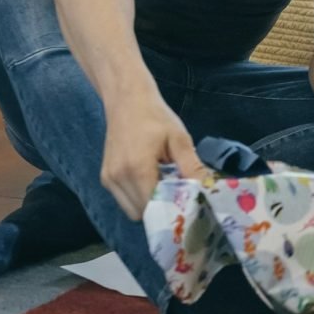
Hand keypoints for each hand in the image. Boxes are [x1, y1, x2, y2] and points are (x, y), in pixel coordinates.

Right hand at [101, 94, 206, 219]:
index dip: (173, 210)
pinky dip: (139, 198)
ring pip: (132, 211)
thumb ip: (191, 167)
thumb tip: (207, 189)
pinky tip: (152, 182)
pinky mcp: (105, 178)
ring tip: (165, 187)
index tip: (190, 207)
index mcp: (137, 168)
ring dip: (150, 206)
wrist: (126, 100)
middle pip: (142, 214)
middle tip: (180, 197)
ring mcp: (108, 179)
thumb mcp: (180, 140)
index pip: (155, 206)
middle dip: (162, 210)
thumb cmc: (155, 117)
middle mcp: (118, 178)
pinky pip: (124, 200)